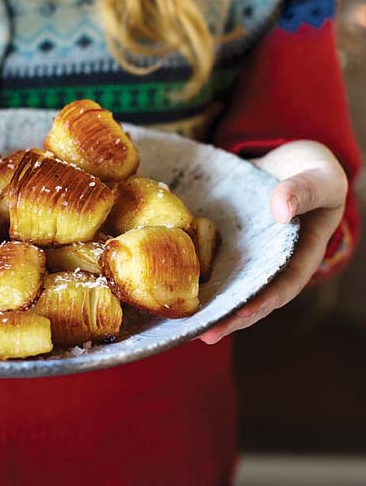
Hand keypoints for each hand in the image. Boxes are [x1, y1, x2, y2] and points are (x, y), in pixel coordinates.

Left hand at [199, 140, 347, 343]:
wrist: (289, 160)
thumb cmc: (313, 171)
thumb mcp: (319, 177)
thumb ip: (305, 191)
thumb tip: (281, 210)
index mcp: (302, 254)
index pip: (283, 286)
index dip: (263, 302)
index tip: (240, 313)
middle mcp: (272, 260)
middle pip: (252, 295)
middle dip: (229, 316)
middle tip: (204, 333)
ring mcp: (250, 253)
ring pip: (230, 282)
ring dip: (209, 301)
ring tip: (183, 320)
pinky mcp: (230, 241)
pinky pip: (214, 258)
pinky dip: (196, 271)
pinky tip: (173, 279)